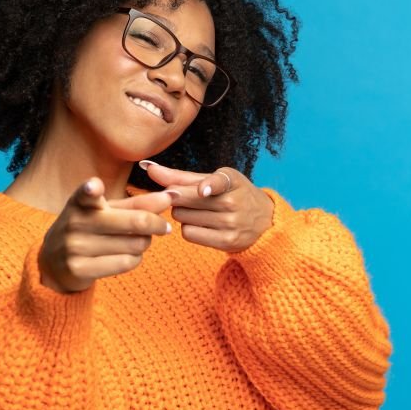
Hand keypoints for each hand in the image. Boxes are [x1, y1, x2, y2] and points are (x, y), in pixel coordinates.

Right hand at [38, 177, 172, 293]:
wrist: (54, 262)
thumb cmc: (89, 229)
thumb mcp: (106, 211)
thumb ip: (137, 203)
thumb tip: (171, 196)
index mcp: (80, 202)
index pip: (85, 194)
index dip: (91, 190)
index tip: (94, 187)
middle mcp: (75, 222)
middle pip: (134, 222)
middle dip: (156, 224)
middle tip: (164, 227)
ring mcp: (75, 247)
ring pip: (134, 244)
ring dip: (145, 243)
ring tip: (139, 241)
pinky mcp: (79, 269)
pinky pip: (126, 263)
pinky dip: (136, 258)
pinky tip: (129, 255)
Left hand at [141, 161, 273, 252]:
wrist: (263, 222)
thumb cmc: (231, 194)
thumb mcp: (214, 179)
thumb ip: (180, 175)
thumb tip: (147, 167)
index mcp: (231, 180)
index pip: (219, 181)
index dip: (208, 185)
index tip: (202, 190)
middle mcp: (233, 202)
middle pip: (185, 199)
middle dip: (177, 197)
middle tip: (183, 197)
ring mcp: (230, 223)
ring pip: (183, 217)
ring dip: (182, 213)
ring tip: (198, 211)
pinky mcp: (226, 242)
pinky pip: (189, 234)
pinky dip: (188, 228)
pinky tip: (200, 224)